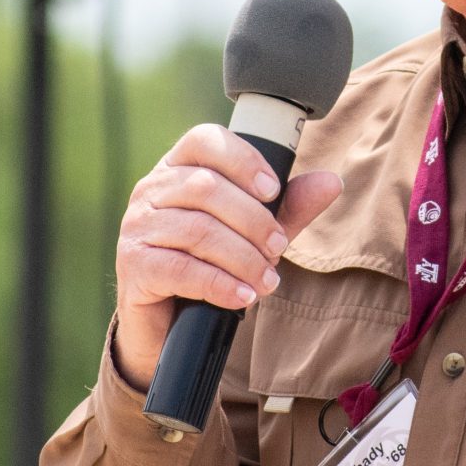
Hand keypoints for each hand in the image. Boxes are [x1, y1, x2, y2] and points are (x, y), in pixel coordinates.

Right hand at [112, 124, 343, 391]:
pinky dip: (219, 284)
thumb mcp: (254, 234)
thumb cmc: (211, 265)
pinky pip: (180, 268)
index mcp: (177, 169)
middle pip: (206, 188)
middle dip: (253, 220)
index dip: (242, 160)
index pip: (204, 140)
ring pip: (197, 230)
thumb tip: (332, 182)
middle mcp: (151, 190)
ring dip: (242, 257)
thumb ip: (288, 208)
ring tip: (267, 281)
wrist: (168, 324)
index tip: (273, 191)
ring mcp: (136, 227)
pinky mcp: (133, 266)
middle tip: (280, 247)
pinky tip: (243, 297)